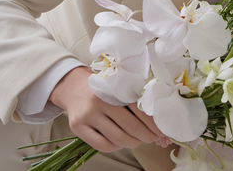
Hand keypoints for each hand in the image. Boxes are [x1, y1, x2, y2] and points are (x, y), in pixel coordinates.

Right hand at [49, 67, 167, 151]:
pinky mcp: (78, 127)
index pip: (138, 108)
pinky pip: (102, 145)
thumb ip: (130, 97)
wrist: (71, 86)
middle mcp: (100, 101)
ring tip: (136, 140)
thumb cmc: (100, 88)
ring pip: (118, 138)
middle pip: (130, 126)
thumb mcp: (115, 86)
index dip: (152, 122)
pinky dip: (115, 147)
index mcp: (112, 88)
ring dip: (132, 142)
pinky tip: (119, 142)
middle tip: (152, 137)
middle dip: (145, 135)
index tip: (160, 129)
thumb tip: (154, 116)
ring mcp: (88, 115)